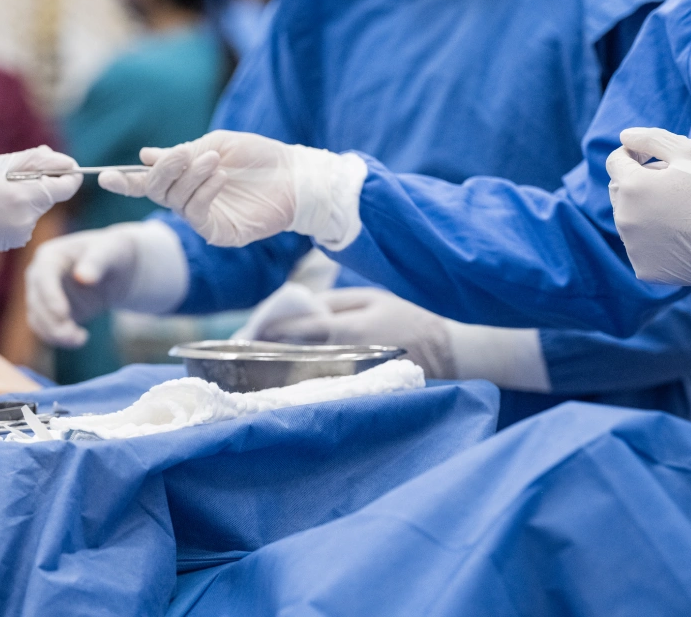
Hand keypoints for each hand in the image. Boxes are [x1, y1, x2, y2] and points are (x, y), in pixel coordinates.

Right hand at [0, 146, 80, 274]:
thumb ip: (34, 161)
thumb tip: (63, 162)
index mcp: (23, 196)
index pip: (67, 186)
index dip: (67, 175)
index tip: (59, 167)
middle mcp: (25, 219)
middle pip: (49, 197)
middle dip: (38, 184)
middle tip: (8, 176)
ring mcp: (18, 234)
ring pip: (34, 210)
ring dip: (24, 199)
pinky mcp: (8, 243)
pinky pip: (21, 223)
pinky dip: (13, 213)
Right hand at [25, 221, 187, 347]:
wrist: (118, 269)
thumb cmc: (113, 253)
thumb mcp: (110, 252)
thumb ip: (96, 262)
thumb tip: (82, 277)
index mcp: (50, 255)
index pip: (43, 276)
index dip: (50, 296)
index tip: (63, 313)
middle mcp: (40, 275)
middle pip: (36, 302)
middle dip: (52, 322)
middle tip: (74, 335)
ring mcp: (43, 296)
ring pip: (38, 320)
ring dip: (54, 334)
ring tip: (80, 339)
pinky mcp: (51, 313)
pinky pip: (46, 330)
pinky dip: (59, 339)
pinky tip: (81, 338)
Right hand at [99, 130, 366, 248]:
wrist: (297, 175)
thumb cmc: (260, 157)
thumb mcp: (218, 144)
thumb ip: (182, 153)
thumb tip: (145, 156)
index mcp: (187, 179)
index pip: (148, 182)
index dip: (126, 180)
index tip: (104, 176)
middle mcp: (190, 200)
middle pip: (156, 190)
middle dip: (163, 171)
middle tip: (182, 155)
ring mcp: (203, 218)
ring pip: (174, 199)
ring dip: (189, 176)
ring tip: (213, 160)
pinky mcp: (218, 233)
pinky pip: (196, 212)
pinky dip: (203, 190)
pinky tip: (219, 175)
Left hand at [238, 285, 454, 377]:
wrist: (447, 355)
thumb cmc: (408, 320)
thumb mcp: (372, 298)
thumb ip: (332, 302)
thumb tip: (298, 307)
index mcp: (343, 328)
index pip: (293, 328)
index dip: (267, 330)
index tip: (248, 333)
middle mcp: (341, 356)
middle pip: (291, 356)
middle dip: (267, 354)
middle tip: (243, 355)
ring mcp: (348, 378)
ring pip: (301, 375)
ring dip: (279, 371)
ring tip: (257, 370)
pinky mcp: (355, 392)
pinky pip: (319, 387)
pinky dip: (301, 383)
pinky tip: (288, 382)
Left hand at [605, 127, 690, 296]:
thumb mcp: (689, 152)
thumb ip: (651, 139)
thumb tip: (624, 137)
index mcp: (632, 186)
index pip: (615, 162)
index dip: (633, 155)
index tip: (654, 159)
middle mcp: (624, 217)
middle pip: (619, 192)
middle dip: (638, 183)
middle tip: (675, 187)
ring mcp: (632, 246)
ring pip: (629, 221)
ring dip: (645, 212)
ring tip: (682, 214)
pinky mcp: (645, 268)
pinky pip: (641, 248)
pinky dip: (654, 241)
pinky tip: (680, 238)